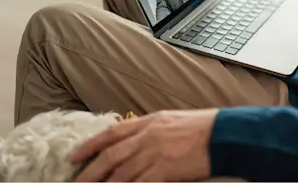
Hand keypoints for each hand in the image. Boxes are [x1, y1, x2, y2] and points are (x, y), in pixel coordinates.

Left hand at [69, 109, 216, 181]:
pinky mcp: (165, 169)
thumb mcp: (172, 121)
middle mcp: (147, 136)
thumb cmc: (203, 127)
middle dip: (90, 170)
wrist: (224, 134)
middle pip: (110, 155)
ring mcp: (154, 153)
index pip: (111, 133)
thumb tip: (135, 141)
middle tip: (76, 182)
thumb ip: (151, 130)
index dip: (90, 145)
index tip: (74, 156)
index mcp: (148, 122)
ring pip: (121, 173)